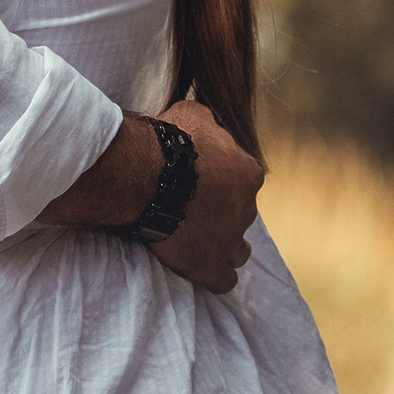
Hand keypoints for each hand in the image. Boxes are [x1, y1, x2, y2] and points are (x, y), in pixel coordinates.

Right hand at [36, 98, 260, 292]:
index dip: (222, 179)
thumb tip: (211, 127)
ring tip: (199, 240)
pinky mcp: (212, 266)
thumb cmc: (168, 141)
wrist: (145, 176)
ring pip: (239, 250)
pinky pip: (224, 280)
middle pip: (240, 213)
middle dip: (223, 212)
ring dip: (224, 244)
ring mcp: (231, 240)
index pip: (243, 178)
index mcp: (247, 172)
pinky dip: (215, 275)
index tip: (201, 180)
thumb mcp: (194, 114)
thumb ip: (210, 124)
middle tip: (193, 207)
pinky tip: (202, 269)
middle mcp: (247, 207)